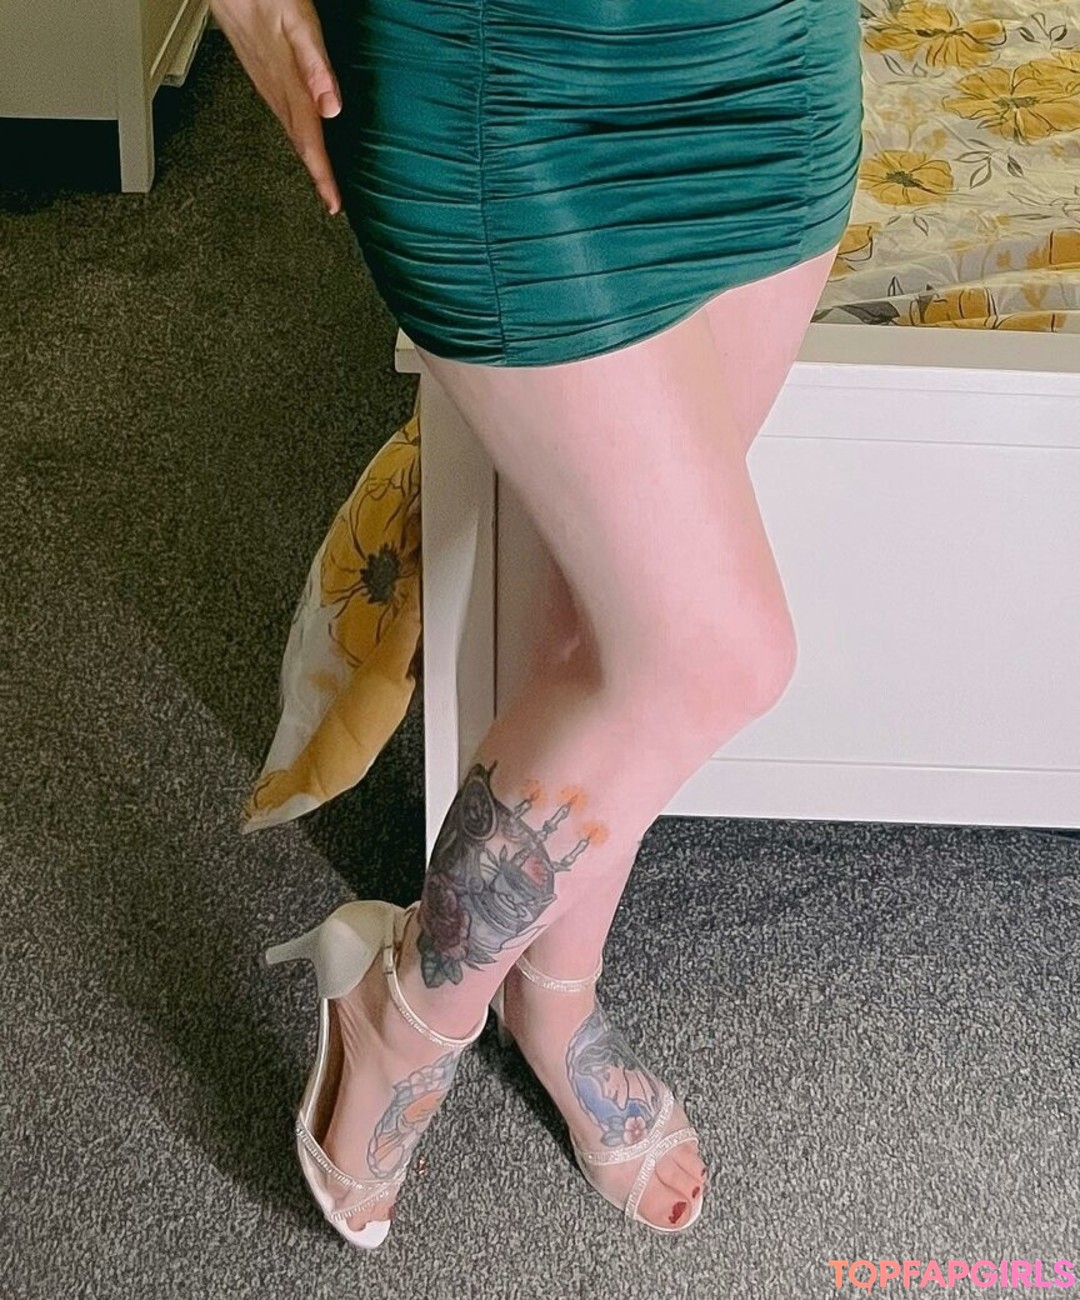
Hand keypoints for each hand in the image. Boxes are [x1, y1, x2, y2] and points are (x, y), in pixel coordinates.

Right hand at [209, 0, 342, 214]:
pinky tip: (306, 141)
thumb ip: (316, 67)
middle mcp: (278, 94)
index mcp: (290, 88)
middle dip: (318, 178)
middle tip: (332, 204)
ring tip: (323, 182)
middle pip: (302, 147)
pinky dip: (300, 140)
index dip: (323, 176)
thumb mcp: (299, 25)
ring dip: (309, 161)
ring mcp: (270, 88)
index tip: (333, 204)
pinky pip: (287, 119)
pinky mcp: (267, 79)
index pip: (311, 144)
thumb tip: (332, 108)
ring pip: (294, 136)